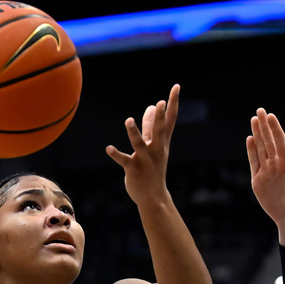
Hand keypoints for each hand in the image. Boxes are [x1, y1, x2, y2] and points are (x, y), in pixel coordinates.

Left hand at [106, 84, 179, 205]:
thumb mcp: (154, 146)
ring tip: (128, 121)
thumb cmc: (153, 169)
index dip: (173, 103)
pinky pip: (124, 160)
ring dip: (134, 133)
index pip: (170, 120)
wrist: (153, 197)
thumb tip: (151, 106)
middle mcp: (155, 149)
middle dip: (159, 118)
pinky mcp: (134, 169)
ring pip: (139, 144)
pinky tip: (108, 148)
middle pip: (158, 131)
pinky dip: (116, 154)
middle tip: (160, 103)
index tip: (176, 87)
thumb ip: (151, 126)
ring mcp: (145, 160)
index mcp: (162, 142)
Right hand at [246, 109, 284, 245]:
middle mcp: (276, 165)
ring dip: (257, 135)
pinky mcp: (257, 180)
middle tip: (259, 111)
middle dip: (264, 127)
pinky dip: (251, 151)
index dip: (275, 129)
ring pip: (260, 149)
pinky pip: (253, 162)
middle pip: (268, 142)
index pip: (280, 142)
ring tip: (253, 120)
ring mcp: (266, 171)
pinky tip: (250, 139)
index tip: (271, 116)